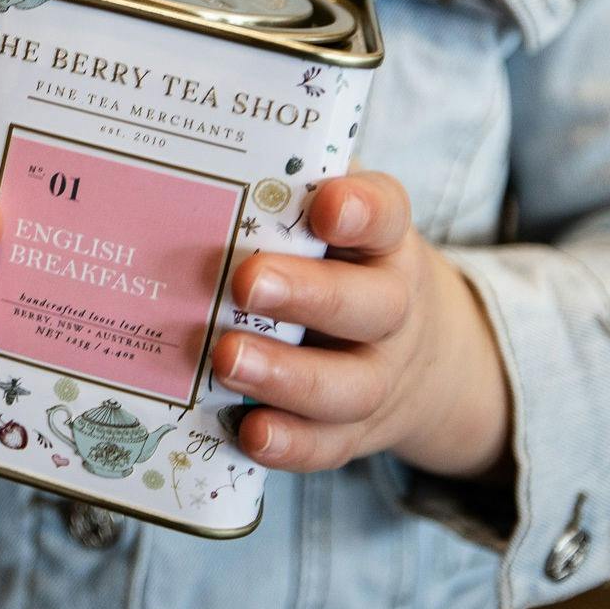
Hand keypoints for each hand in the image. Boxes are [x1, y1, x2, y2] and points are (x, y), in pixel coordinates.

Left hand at [212, 172, 511, 480]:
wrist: (415, 354)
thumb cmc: (339, 265)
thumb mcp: (331, 220)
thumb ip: (284, 191)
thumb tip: (194, 164)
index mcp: (384, 243)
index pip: (387, 215)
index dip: (362, 210)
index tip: (327, 205)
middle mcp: (393, 309)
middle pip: (370, 305)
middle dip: (309, 295)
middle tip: (246, 282)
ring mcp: (379, 375)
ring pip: (349, 383)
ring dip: (287, 376)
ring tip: (227, 358)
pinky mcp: (355, 429)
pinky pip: (330, 444)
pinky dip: (292, 443)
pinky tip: (250, 432)